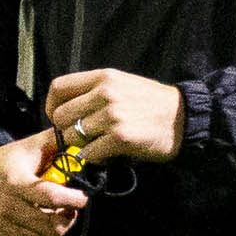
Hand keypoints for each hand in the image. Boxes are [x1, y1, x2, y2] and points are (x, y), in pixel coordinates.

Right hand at [0, 128, 89, 235]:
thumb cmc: (7, 163)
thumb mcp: (28, 147)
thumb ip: (54, 141)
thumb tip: (80, 136)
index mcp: (16, 182)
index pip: (53, 197)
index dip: (75, 200)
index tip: (82, 197)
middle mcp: (6, 207)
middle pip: (53, 227)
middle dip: (69, 218)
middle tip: (69, 209)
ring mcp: (1, 227)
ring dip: (54, 230)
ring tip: (53, 215)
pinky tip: (34, 223)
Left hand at [42, 68, 182, 163]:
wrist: (184, 118)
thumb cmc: (153, 103)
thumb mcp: (123, 84)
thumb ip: (96, 91)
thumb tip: (68, 108)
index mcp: (103, 77)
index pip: (59, 87)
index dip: (51, 106)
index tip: (56, 118)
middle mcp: (105, 93)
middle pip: (61, 116)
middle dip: (66, 130)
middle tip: (80, 137)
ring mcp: (112, 115)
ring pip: (73, 136)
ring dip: (81, 146)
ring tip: (97, 145)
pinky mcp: (120, 137)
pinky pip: (90, 152)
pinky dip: (94, 158)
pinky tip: (106, 154)